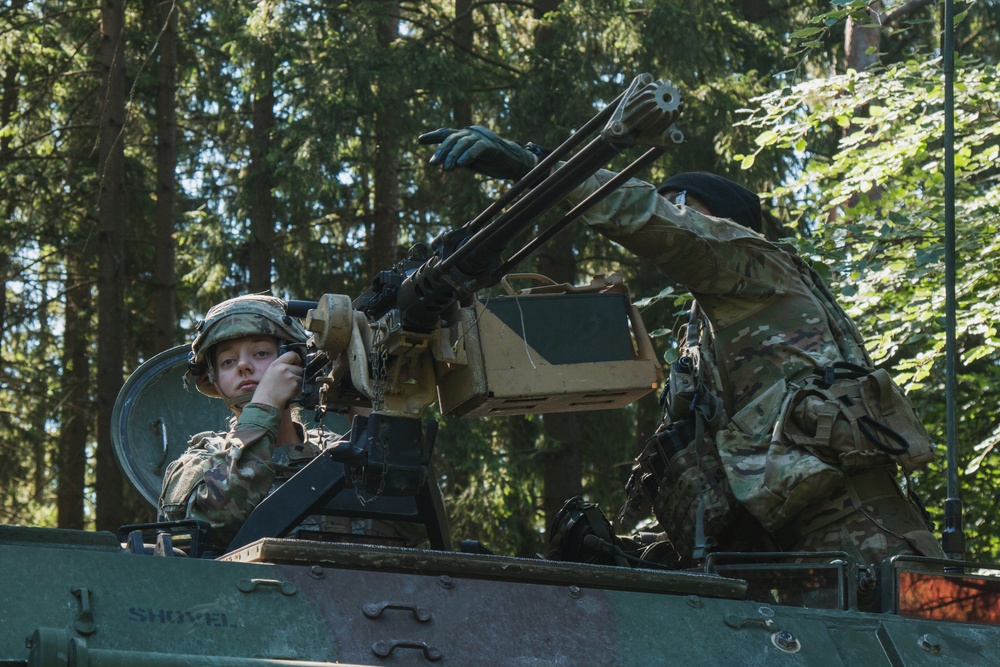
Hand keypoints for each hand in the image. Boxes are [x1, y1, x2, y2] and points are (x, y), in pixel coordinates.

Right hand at [251, 351, 302, 408]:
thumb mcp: (269, 373)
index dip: (297, 358)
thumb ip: (280, 367)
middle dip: (296, 374)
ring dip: (296, 382)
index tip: (298, 362)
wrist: (265, 402)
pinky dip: (296, 389)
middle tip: (288, 380)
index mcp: (276, 364)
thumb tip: (291, 365)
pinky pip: (300, 385)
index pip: (292, 354)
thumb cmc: (265, 390)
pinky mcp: (294, 385)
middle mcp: (283, 368)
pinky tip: (287, 392)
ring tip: (286, 387)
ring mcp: (290, 376)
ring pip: (300, 377)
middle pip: (299, 368)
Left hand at [418, 125, 536, 180]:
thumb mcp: (469, 162)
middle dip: (441, 151)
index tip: (419, 140)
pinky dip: (468, 155)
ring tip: (446, 169)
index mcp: (465, 136)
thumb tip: (443, 164)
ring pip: (463, 142)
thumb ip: (457, 160)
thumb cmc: (490, 162)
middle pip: (452, 138)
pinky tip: (461, 164)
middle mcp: (471, 133)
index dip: (433, 136)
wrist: (512, 164)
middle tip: (433, 163)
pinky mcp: (491, 145)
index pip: (446, 133)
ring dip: (453, 156)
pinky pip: (477, 148)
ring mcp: (482, 137)